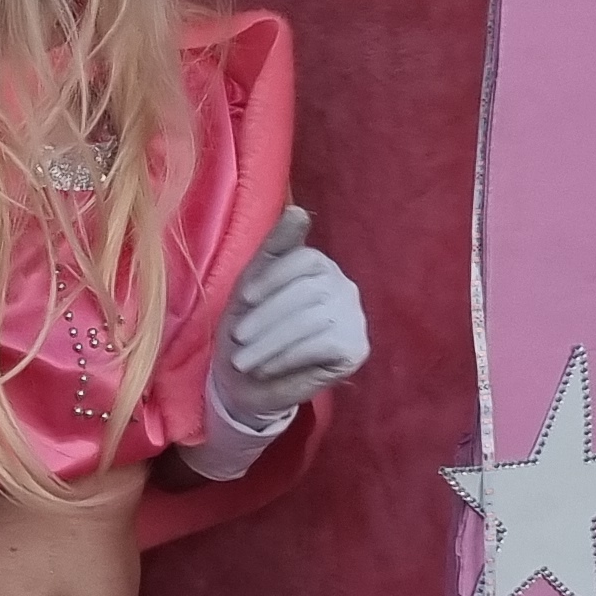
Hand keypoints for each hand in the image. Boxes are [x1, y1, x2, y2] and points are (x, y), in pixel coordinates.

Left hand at [212, 206, 366, 424]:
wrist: (245, 384)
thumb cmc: (246, 331)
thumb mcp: (250, 286)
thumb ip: (274, 248)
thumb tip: (297, 210)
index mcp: (319, 266)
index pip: (306, 260)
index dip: (274, 277)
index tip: (245, 298)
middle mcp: (343, 287)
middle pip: (309, 290)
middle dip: (267, 317)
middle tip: (239, 339)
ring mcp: (354, 318)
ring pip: (314, 319)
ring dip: (271, 342)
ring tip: (244, 360)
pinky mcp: (357, 348)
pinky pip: (323, 345)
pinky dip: (286, 357)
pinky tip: (266, 368)